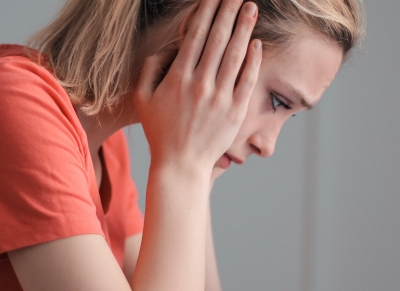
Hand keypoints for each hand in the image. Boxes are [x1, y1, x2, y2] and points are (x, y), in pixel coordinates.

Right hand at [134, 0, 261, 176]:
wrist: (180, 165)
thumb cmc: (160, 131)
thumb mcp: (142, 98)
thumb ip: (150, 69)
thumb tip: (166, 49)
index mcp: (177, 78)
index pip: (194, 36)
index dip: (205, 12)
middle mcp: (200, 84)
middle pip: (217, 39)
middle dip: (228, 12)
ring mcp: (220, 98)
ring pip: (235, 55)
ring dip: (244, 28)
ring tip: (251, 8)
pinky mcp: (235, 111)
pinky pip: (247, 80)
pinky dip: (253, 60)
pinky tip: (257, 43)